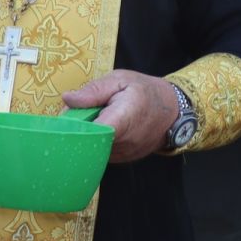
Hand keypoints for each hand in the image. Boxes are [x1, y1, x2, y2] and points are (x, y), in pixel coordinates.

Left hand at [64, 71, 180, 164]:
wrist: (172, 111)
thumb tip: (67, 99)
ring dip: (87, 135)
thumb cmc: (145, 91)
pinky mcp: (122, 160)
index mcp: (122, 119)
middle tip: (80, 112)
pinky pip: (100, 152)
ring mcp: (123, 155)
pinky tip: (103, 129)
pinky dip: (96, 141)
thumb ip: (94, 90)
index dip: (74, 126)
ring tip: (96, 118)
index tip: (68, 116)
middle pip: (87, 141)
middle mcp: (123, 143)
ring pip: (92, 148)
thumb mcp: (120, 80)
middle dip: (77, 128)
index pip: (91, 132)